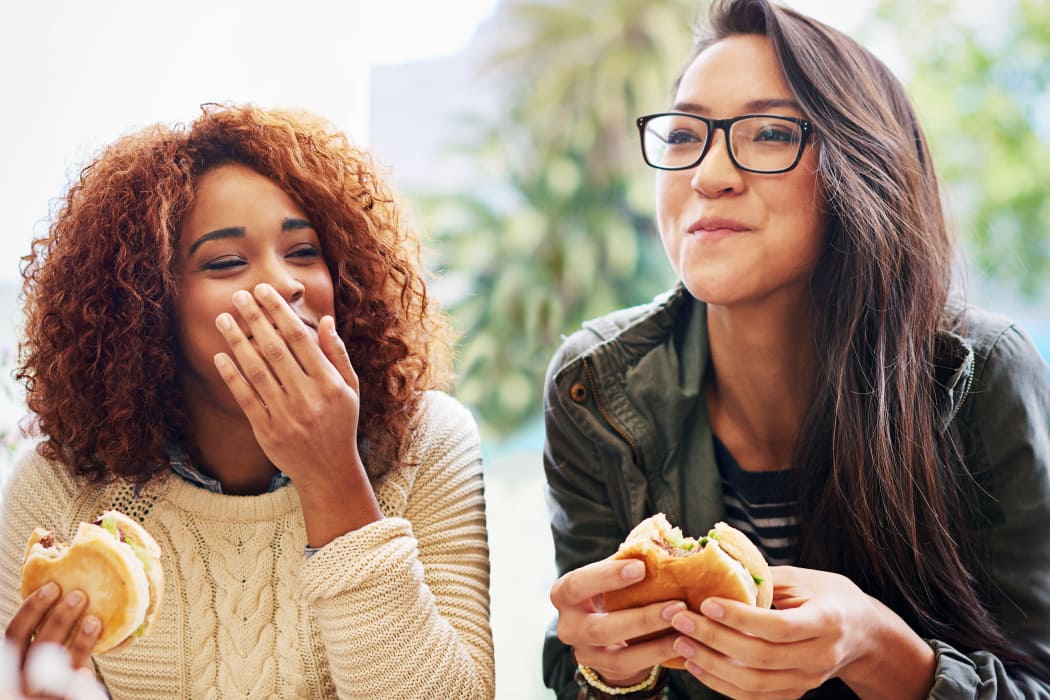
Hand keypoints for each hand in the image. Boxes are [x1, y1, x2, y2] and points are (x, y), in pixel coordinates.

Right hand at [3, 583, 101, 696]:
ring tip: (94, 620)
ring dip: (78, 642)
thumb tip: (70, 592)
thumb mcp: (46, 658)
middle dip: (59, 619)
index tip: (53, 586)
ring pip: (59, 669)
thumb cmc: (57, 677)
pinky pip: (72, 689)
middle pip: (39, 648)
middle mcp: (22, 682)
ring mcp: (41, 696)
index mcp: (15, 665)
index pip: (14, 634)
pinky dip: (79, 677)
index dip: (30, 609)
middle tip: (80, 595)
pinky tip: (89, 669)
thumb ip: (50, 638)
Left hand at [214, 283, 381, 542]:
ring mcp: (286, 415)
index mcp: (329, 383)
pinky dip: (232, 375)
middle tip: (239, 296)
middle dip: (255, 319)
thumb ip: (337, 354)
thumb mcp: (350, 389)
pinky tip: (220, 355)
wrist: (328, 471)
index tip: (264, 292)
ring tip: (223, 319)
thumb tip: (324, 320)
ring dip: (237, 342)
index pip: (300, 339)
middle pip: (275, 349)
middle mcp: (308, 397)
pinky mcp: (267, 431)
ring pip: (256, 370)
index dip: (279, 312)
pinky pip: (246, 398)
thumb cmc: (341, 423)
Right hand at [550, 558, 684, 686]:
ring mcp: (585, 653)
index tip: (641, 568)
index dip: (607, 577)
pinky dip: (658, 654)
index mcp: (564, 594)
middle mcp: (568, 626)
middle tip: (676, 606)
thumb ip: (625, 560)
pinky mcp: (604, 669)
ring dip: (655, 642)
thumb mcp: (610, 574)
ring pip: (618, 654)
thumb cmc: (610, 589)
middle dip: (641, 619)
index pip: (577, 585)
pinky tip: (681, 642)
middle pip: (598, 629)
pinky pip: (632, 666)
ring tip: (683, 625)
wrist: (604, 629)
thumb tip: (657, 544)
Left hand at [668, 565, 933, 699]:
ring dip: (712, 665)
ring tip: (681, 643)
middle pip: (761, 657)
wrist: (863, 634)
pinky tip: (697, 664)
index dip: (740, 617)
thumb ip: (765, 578)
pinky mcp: (795, 693)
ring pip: (755, 684)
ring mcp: (808, 680)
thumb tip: (717, 564)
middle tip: (680, 619)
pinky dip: (722, 684)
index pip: (779, 627)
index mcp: (826, 622)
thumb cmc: (829, 596)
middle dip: (715, 639)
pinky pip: (754, 697)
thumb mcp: (804, 579)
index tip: (707, 603)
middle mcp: (819, 657)